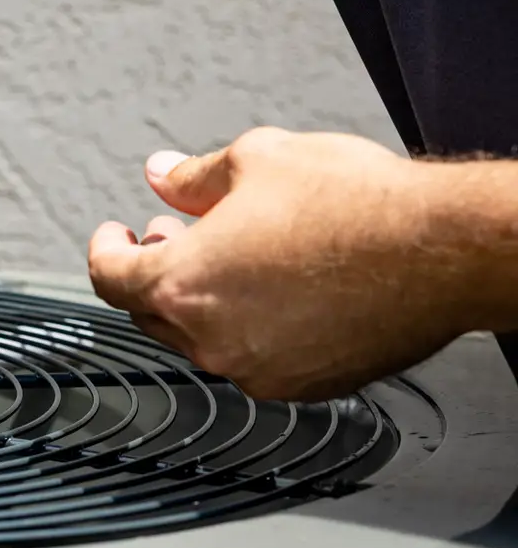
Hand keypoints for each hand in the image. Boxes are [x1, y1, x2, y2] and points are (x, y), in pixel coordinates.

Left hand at [86, 127, 489, 400]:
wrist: (442, 252)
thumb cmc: (356, 206)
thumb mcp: (256, 160)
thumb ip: (193, 177)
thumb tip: (163, 175)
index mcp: (182, 285)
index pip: (109, 277)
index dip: (106, 249)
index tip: (115, 235)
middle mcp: (212, 339)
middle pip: (151, 312)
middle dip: (154, 271)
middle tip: (172, 237)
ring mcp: (259, 370)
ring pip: (204, 338)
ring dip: (203, 299)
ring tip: (233, 258)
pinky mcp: (306, 387)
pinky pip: (256, 359)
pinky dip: (250, 327)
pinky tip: (277, 290)